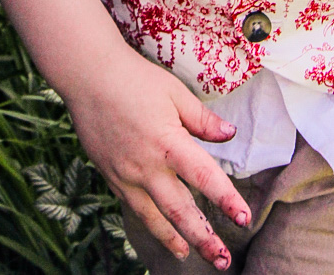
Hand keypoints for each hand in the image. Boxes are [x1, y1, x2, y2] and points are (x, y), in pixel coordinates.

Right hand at [63, 46, 250, 268]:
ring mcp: (126, 175)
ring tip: (190, 256)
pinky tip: (161, 231)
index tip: (244, 218)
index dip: (226, 200)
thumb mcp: (175, 92)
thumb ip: (202, 119)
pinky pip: (134, 207)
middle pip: (180, 211)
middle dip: (203, 238)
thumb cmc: (135, 79)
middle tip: (223, 260)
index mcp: (168, 142)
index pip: (205, 178)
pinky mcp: (111, 176)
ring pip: (154, 218)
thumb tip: (230, 133)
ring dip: (174, 240)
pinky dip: (150, 223)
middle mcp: (147, 166)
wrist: (88, 76)